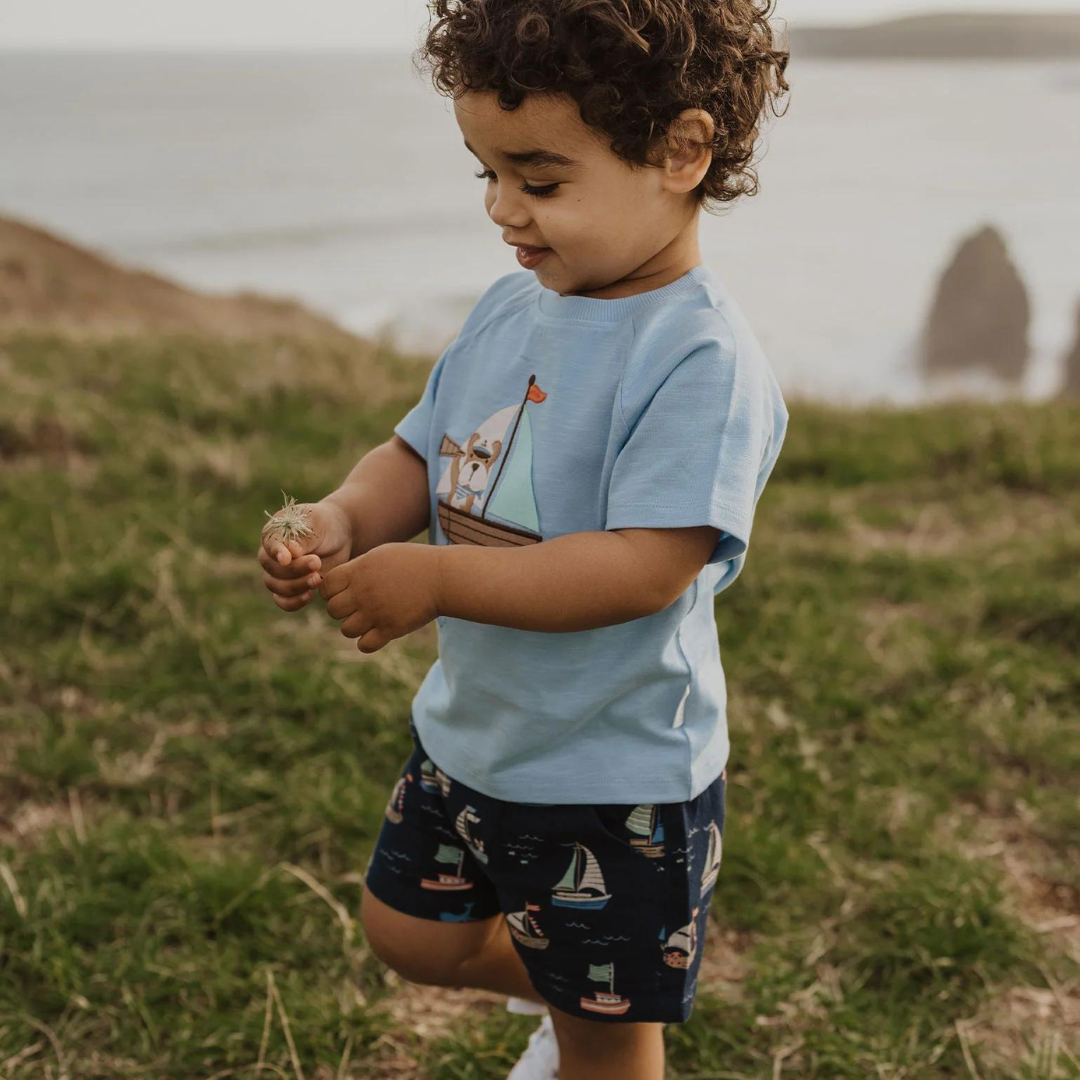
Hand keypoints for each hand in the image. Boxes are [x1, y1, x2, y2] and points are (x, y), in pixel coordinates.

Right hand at [258, 499, 353, 610]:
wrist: (338, 535)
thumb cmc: (325, 525)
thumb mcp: (316, 525)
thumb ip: (302, 539)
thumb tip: (287, 555)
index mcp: (273, 535)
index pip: (269, 545)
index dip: (276, 553)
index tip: (287, 559)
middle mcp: (270, 556)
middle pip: (273, 569)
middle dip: (295, 570)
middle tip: (317, 563)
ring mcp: (278, 574)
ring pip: (276, 587)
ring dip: (296, 587)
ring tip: (318, 579)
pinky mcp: (289, 588)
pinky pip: (283, 601)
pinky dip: (293, 602)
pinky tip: (309, 596)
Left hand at [318, 542, 440, 652]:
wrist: (442, 577)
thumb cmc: (413, 562)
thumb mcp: (381, 555)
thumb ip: (358, 567)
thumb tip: (339, 580)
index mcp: (358, 571)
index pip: (326, 587)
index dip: (332, 591)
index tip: (346, 591)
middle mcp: (363, 592)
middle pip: (333, 610)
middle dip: (342, 610)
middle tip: (359, 606)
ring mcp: (376, 612)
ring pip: (346, 629)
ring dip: (355, 626)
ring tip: (370, 619)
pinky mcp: (390, 629)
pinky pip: (364, 645)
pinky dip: (368, 642)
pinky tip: (379, 632)